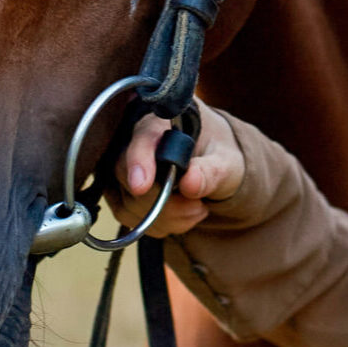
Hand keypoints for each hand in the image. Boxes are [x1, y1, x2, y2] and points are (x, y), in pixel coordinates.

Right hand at [108, 102, 243, 237]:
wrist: (212, 163)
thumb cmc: (217, 154)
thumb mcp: (226, 160)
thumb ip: (211, 171)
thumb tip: (190, 183)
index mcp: (162, 122)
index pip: (142, 138)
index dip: (139, 161)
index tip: (142, 186)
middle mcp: (133, 141)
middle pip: (128, 176)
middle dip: (165, 203)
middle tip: (199, 207)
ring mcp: (123, 168)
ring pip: (128, 203)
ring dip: (167, 218)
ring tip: (197, 208)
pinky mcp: (120, 192)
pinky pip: (130, 218)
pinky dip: (159, 225)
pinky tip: (182, 214)